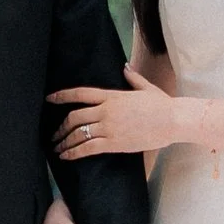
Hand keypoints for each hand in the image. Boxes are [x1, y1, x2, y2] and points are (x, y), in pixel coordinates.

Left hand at [50, 79, 182, 161]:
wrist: (173, 120)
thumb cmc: (162, 104)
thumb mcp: (145, 87)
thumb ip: (132, 77)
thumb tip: (125, 67)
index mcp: (111, 96)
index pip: (80, 93)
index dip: (62, 96)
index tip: (50, 99)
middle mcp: (106, 111)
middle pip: (74, 117)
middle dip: (61, 127)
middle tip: (55, 134)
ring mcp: (109, 127)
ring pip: (78, 134)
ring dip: (64, 142)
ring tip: (57, 148)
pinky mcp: (114, 143)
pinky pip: (87, 148)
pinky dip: (73, 153)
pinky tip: (66, 156)